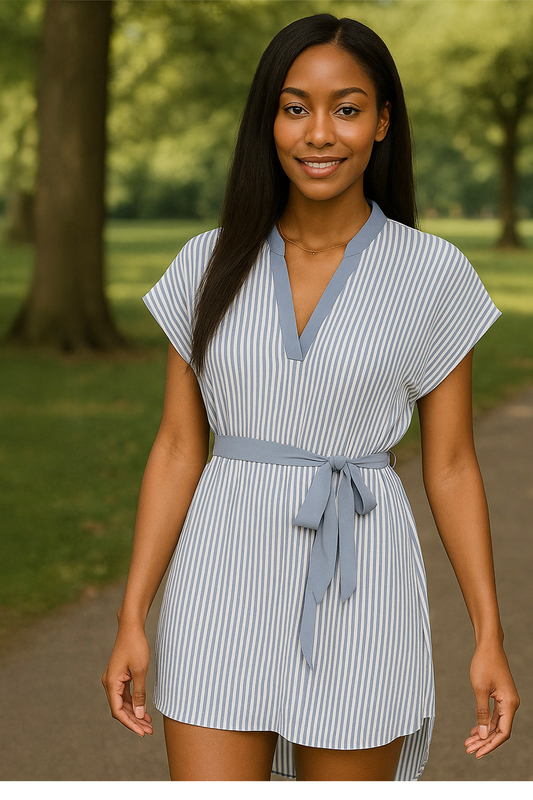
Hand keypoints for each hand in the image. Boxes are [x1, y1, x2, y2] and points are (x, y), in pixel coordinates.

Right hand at [101, 623, 153, 736]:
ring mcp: (113, 680)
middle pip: (120, 709)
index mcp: (111, 683)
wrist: (131, 627)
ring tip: (148, 724)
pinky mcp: (119, 676)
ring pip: (123, 703)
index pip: (118, 711)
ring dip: (134, 713)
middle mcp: (109, 683)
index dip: (130, 723)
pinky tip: (143, 710)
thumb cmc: (136, 646)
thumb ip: (139, 694)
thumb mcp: (140, 671)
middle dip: (134, 721)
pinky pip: (125, 695)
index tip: (142, 732)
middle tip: (149, 731)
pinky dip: (134, 703)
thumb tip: (139, 714)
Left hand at [465, 642, 518, 758]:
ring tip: (468, 742)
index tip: (477, 753)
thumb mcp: (480, 690)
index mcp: (509, 704)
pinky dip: (485, 723)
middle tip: (468, 749)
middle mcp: (511, 704)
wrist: (488, 646)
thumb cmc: (484, 664)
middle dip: (484, 742)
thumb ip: (482, 713)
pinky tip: (475, 730)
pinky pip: (495, 715)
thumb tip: (483, 735)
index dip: (490, 745)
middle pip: (499, 730)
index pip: (503, 732)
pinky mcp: (501, 696)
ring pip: (496, 724)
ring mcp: (507, 700)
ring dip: (483, 734)